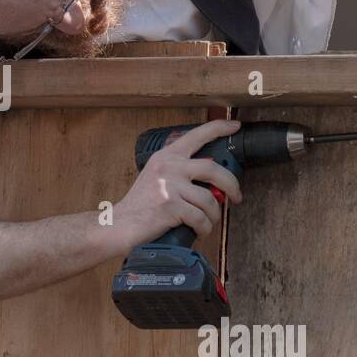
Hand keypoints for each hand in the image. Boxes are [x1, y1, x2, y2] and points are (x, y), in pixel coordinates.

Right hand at [113, 118, 243, 247]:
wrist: (119, 224)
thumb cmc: (140, 206)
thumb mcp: (156, 178)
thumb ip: (180, 173)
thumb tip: (211, 181)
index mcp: (166, 157)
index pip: (197, 135)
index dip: (219, 128)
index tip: (234, 126)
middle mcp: (168, 166)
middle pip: (214, 170)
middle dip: (232, 185)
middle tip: (236, 196)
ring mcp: (169, 186)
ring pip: (209, 200)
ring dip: (213, 215)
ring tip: (207, 222)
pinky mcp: (171, 206)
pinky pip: (200, 218)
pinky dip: (204, 228)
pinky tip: (199, 230)